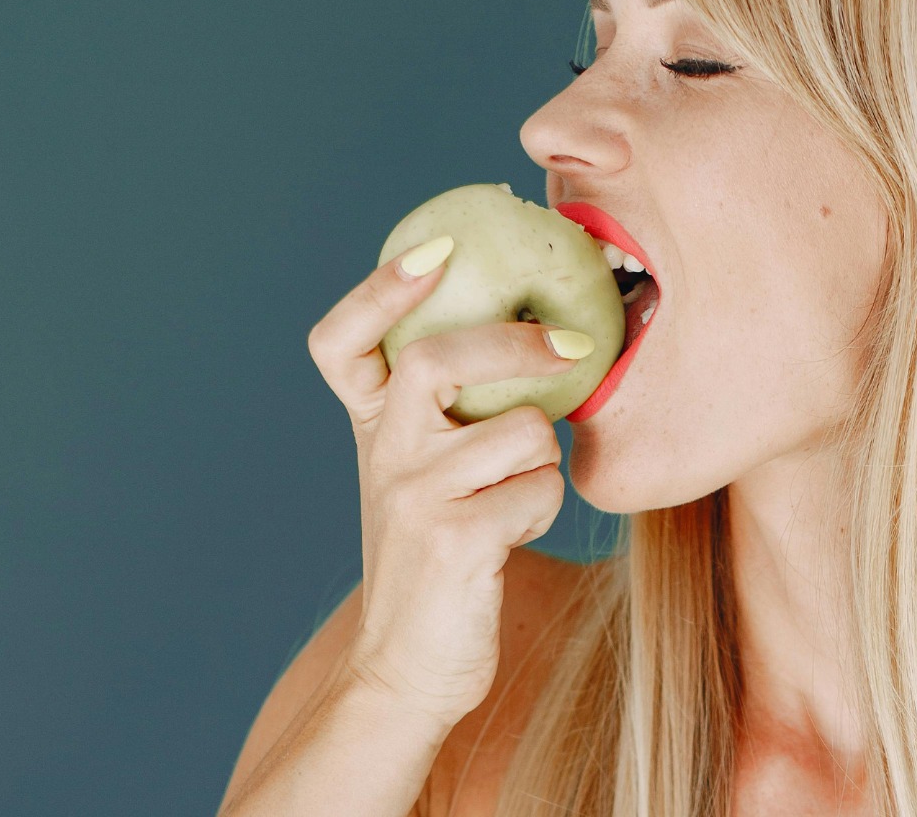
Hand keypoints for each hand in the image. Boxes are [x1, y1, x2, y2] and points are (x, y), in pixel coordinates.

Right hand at [305, 235, 592, 725]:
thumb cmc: (442, 557)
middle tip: (573, 347)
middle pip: (442, 359)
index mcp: (372, 428)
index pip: (343, 342)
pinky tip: (514, 534)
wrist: (408, 666)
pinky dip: (546, 507)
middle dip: (518, 343)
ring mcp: (413, 494)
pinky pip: (540, 487)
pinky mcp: (453, 538)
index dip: (380, 290)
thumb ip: (452, 412)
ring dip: (542, 462)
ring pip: (522, 430)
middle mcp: (383, 452)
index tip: (435, 250)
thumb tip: (541, 336)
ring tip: (515, 498)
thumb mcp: (426, 475)